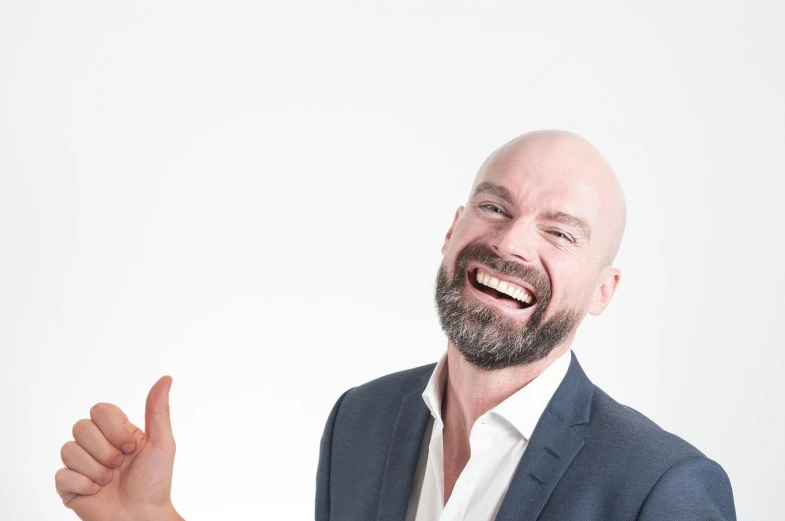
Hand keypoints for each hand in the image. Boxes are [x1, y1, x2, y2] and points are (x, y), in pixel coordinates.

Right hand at [55, 376, 183, 520]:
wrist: (142, 517)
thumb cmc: (155, 482)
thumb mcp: (162, 443)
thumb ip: (158, 410)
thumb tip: (166, 378)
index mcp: (117, 432)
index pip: (99, 410)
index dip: (112, 428)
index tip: (131, 446)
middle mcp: (97, 445)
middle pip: (81, 427)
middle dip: (105, 450)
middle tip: (120, 465)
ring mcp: (81, 465)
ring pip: (69, 449)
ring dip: (95, 469)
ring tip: (110, 481)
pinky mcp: (68, 485)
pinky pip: (61, 474)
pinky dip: (83, 485)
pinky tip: (97, 492)